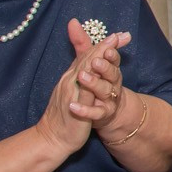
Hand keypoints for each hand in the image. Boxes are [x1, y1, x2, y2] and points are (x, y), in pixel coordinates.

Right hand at [37, 20, 117, 152]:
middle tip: (117, 36)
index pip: (89, 56)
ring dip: (94, 65)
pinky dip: (87, 91)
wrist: (51, 137)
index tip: (120, 34)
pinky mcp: (75, 111)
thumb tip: (94, 59)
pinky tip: (95, 80)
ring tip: (104, 55)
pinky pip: (82, 101)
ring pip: (84, 77)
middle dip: (103, 48)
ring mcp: (72, 95)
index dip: (104, 44)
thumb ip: (85, 73)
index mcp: (73, 76)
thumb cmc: (66, 112)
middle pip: (88, 61)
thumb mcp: (75, 89)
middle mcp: (71, 82)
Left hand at [69, 20, 134, 132]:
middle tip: (96, 61)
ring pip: (105, 91)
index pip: (112, 59)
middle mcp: (111, 84)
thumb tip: (72, 21)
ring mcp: (107, 100)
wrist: (102, 115)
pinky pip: (95, 113)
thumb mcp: (88, 64)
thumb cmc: (93, 87)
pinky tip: (73, 107)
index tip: (111, 41)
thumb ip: (82, 45)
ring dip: (94, 84)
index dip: (111, 51)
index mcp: (109, 71)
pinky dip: (85, 110)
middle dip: (105, 66)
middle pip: (112, 74)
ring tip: (82, 77)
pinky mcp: (101, 116)